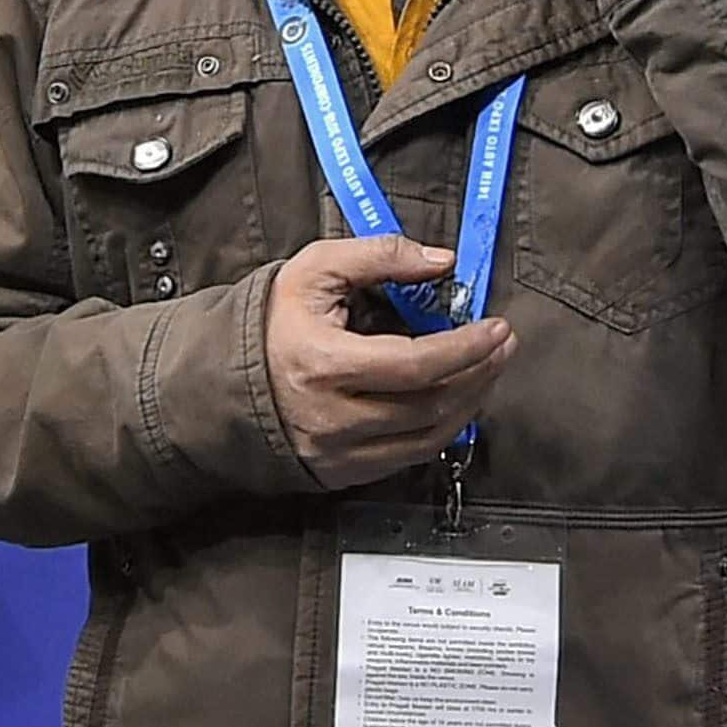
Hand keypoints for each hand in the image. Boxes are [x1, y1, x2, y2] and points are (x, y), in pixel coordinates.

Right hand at [261, 232, 513, 488]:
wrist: (224, 378)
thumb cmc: (272, 322)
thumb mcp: (315, 268)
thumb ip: (379, 255)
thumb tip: (440, 261)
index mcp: (324, 364)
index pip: (415, 366)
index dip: (465, 349)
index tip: (497, 328)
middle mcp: (332, 417)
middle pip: (429, 406)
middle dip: (479, 373)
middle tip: (503, 345)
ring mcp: (338, 451)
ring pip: (426, 439)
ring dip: (469, 404)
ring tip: (488, 370)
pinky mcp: (342, 471)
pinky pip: (407, 458)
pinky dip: (441, 430)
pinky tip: (455, 402)